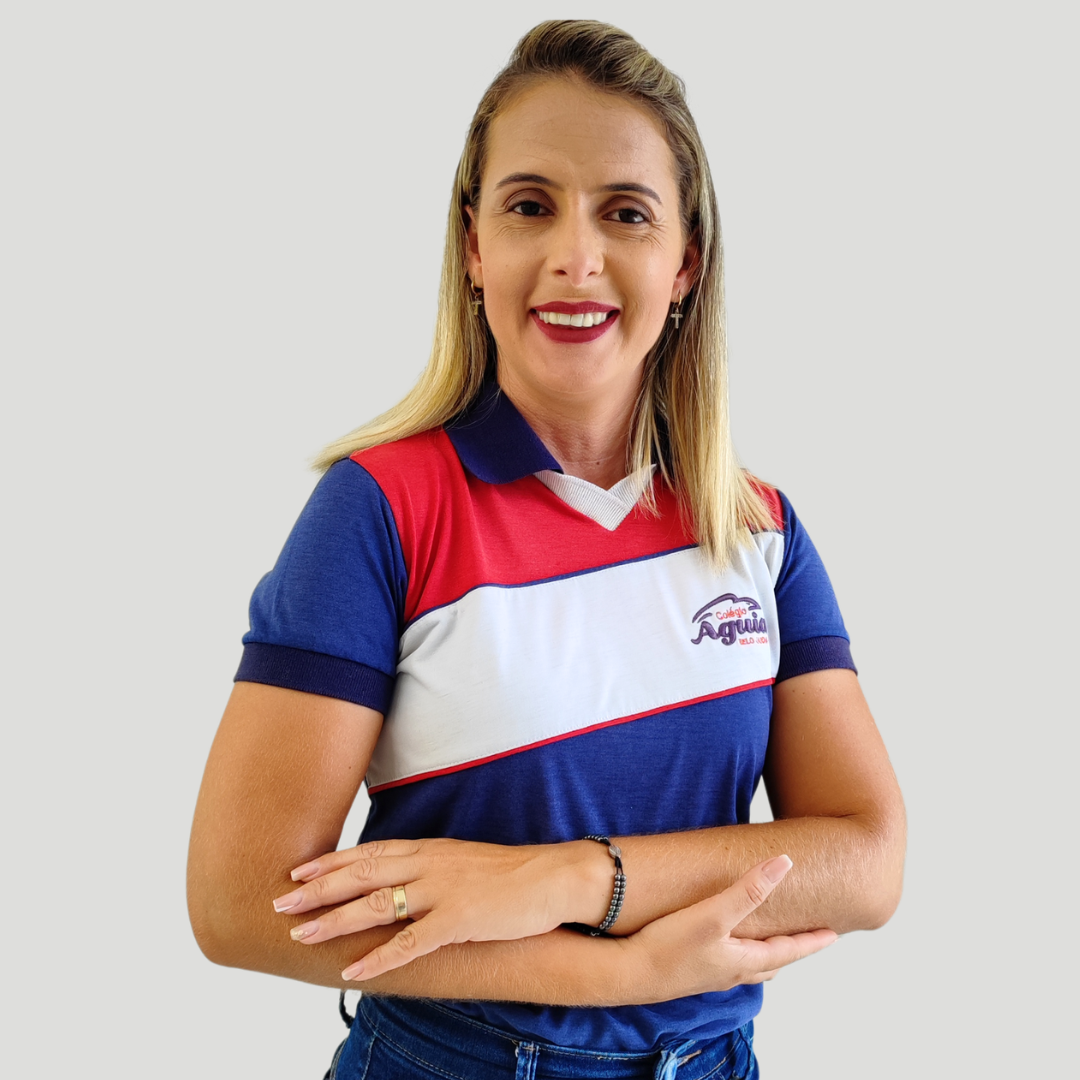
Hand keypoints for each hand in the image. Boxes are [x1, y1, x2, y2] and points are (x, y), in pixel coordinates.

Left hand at [272, 837, 609, 979]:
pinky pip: (409, 943)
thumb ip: (430, 869)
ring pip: (375, 904)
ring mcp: (441, 891)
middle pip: (362, 873)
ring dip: (335, 920)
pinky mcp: (458, 920)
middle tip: (282, 900)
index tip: (299, 868)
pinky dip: (377, 958)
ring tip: (301, 933)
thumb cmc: (510, 873)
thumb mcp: (462, 861)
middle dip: (318, 888)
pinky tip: (353, 971)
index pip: (370, 851)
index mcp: (429, 849)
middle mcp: (428, 865)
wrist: (552, 877)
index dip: (331, 860)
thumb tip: (402, 883)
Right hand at [617, 855, 836, 1003]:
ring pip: (750, 966)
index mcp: (745, 961)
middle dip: (792, 949)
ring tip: (772, 941)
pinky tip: (726, 944)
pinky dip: (740, 953)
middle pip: (773, 961)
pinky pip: (728, 962)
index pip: (789, 951)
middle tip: (808, 937)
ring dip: (766, 953)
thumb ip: (750, 890)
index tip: (833, 934)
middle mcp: (732, 972)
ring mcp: (711, 974)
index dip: (812, 941)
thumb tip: (784, 864)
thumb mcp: (714, 914)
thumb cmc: (670, 947)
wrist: (628, 973)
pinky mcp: (690, 969)